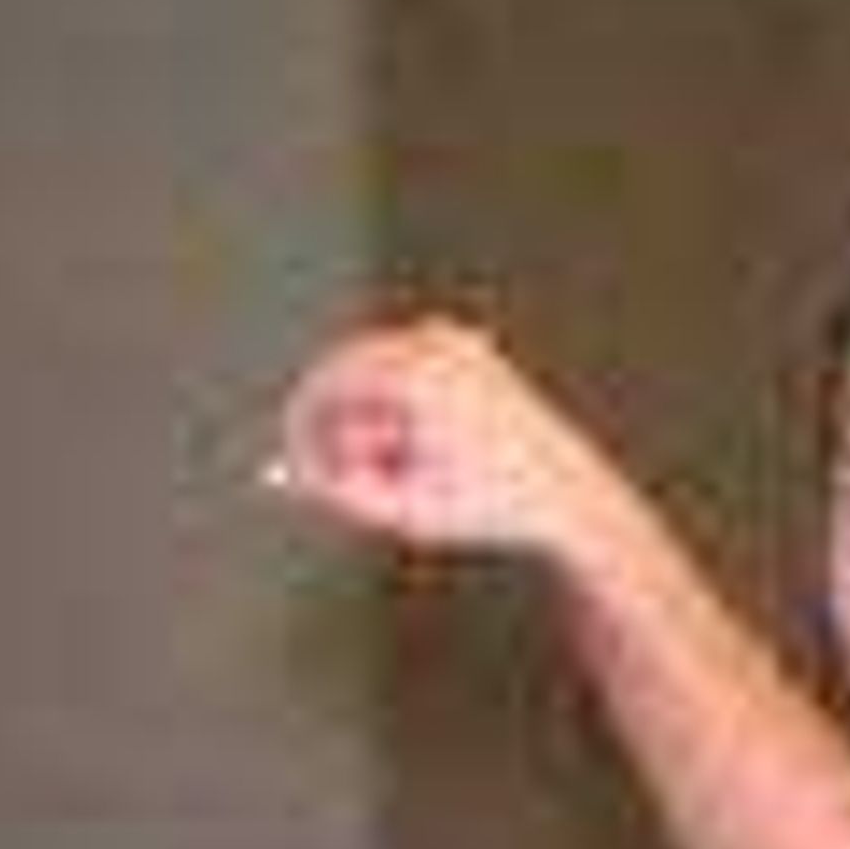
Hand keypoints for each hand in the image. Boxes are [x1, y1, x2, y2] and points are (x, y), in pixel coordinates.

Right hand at [261, 316, 633, 570]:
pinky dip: (405, 405)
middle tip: (348, 473)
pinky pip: (410, 370)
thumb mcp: (406, 512)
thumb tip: (282, 475)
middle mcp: (435, 342)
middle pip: (350, 370)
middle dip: (343, 423)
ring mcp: (452, 337)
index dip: (306, 427)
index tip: (301, 463)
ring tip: (410, 467)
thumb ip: (340, 493)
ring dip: (376, 418)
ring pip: (379, 371)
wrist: (566, 496)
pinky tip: (433, 447)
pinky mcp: (466, 344)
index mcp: (418, 375)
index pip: (328, 384)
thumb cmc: (492, 509)